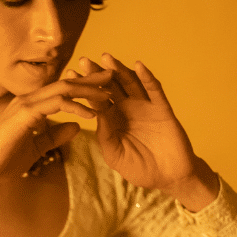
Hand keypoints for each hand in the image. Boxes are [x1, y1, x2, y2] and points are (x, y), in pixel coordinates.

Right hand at [0, 70, 114, 189]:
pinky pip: (57, 104)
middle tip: (113, 76)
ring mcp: (27, 104)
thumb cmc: (2, 160)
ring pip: (64, 89)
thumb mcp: (37, 148)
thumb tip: (77, 127)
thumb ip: (55, 136)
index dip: (85, 87)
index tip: (105, 88)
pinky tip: (92, 114)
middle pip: (67, 84)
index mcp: (32, 106)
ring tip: (109, 95)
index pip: (63, 91)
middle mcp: (30, 100)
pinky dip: (77, 107)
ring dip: (88, 91)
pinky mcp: (26, 114)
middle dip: (91, 80)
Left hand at [66, 54, 218, 209]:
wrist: (168, 178)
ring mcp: (145, 107)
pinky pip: (154, 90)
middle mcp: (127, 109)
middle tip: (84, 61)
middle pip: (110, 86)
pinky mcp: (162, 109)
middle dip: (97, 73)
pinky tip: (138, 66)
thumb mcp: (115, 155)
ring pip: (130, 83)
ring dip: (119, 70)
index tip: (69, 75)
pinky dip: (147, 77)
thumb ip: (104, 136)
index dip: (84, 88)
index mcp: (113, 119)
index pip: (96, 99)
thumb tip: (94, 114)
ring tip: (106, 58)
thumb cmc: (139, 168)